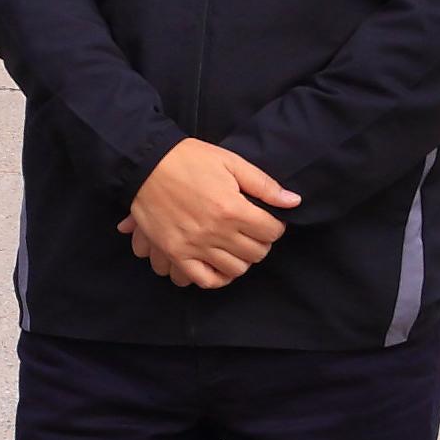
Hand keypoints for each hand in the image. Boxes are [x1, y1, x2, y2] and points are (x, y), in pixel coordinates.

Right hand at [122, 138, 298, 287]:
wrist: (145, 165)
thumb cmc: (188, 159)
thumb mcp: (230, 162)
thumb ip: (263, 184)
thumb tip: (293, 202)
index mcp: (232, 208)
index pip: (271, 232)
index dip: (275, 226)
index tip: (268, 220)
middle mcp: (216, 232)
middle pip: (256, 253)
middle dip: (261, 242)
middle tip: (253, 231)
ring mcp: (195, 246)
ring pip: (235, 270)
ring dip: (242, 259)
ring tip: (236, 245)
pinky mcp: (176, 254)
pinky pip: (204, 280)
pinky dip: (217, 277)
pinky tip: (220, 265)